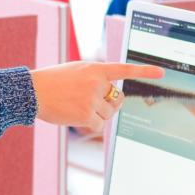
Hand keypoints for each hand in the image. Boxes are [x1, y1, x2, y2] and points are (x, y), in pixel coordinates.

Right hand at [30, 62, 164, 131]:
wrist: (33, 91)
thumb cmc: (52, 81)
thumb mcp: (76, 70)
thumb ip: (95, 77)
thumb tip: (113, 97)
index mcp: (95, 68)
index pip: (124, 69)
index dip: (145, 71)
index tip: (161, 71)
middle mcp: (96, 82)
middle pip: (118, 99)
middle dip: (110, 104)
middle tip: (93, 103)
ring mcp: (92, 98)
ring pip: (109, 114)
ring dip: (98, 115)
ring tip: (78, 108)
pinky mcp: (86, 114)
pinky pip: (99, 125)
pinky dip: (91, 125)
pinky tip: (76, 117)